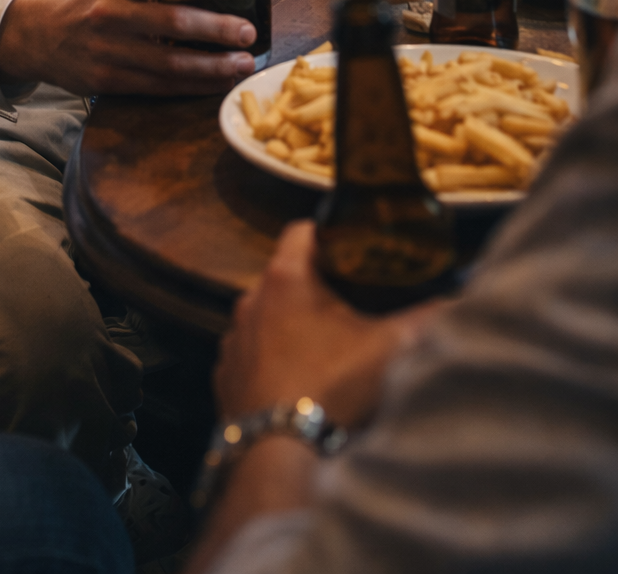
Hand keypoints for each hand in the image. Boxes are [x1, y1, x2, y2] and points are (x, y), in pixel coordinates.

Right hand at [0, 0, 257, 95]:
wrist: (40, 37)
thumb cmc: (91, 5)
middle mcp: (109, 13)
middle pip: (172, 21)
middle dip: (217, 29)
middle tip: (248, 33)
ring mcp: (107, 50)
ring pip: (170, 61)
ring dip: (212, 65)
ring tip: (241, 63)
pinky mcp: (107, 81)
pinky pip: (158, 86)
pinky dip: (192, 86)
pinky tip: (216, 82)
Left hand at [215, 222, 441, 430]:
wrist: (280, 453)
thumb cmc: (332, 388)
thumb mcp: (389, 347)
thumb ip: (427, 318)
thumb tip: (456, 302)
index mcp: (285, 278)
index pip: (302, 229)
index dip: (329, 233)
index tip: (353, 247)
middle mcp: (250, 300)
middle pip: (286, 275)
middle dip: (317, 284)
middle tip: (352, 299)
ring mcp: (235, 339)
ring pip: (267, 315)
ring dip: (292, 323)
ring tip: (328, 344)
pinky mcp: (226, 375)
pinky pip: (252, 352)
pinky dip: (273, 358)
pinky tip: (300, 378)